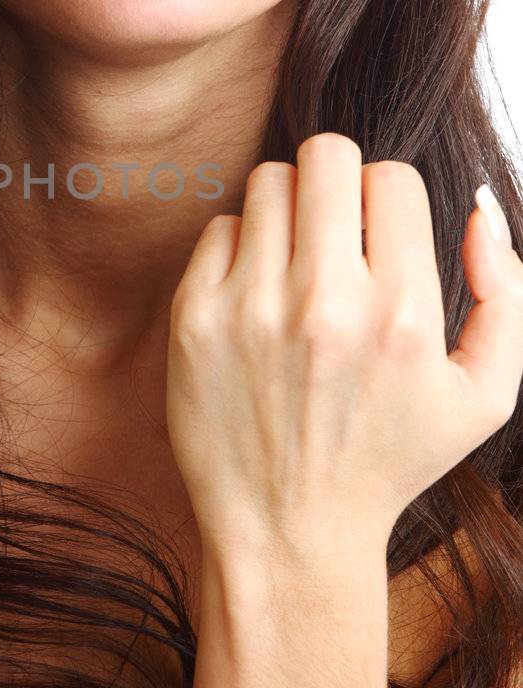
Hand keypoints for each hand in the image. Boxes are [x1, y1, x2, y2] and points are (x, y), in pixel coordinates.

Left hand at [165, 134, 522, 558]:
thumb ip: (505, 292)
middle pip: (326, 155)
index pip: (392, 176)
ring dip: (288, 210)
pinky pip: (218, 227)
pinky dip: (242, 249)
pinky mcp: (195, 319)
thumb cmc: (388, 460)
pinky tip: (259, 295)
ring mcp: (251, 309)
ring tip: (298, 262)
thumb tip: (478, 205)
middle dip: (338, 181)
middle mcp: (324, 305)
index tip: (382, 239)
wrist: (289, 532)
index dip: (391, 199)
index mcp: (402, 316)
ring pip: (268, 182)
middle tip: (337, 228)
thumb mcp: (485, 394)